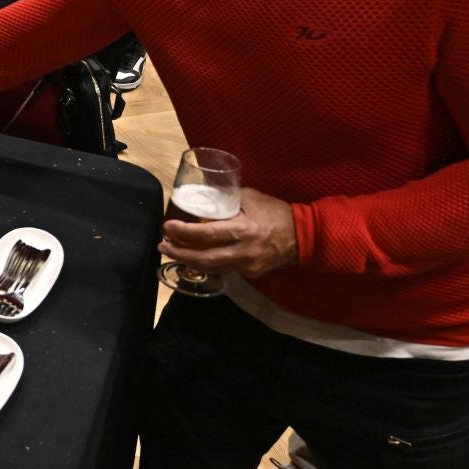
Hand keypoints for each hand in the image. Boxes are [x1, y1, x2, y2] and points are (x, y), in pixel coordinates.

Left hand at [160, 186, 298, 279]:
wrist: (305, 237)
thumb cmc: (277, 213)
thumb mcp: (252, 198)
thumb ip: (228, 198)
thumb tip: (205, 194)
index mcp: (243, 230)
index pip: (206, 235)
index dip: (183, 232)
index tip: (167, 227)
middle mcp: (244, 251)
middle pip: (204, 258)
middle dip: (179, 253)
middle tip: (162, 245)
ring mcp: (247, 266)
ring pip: (212, 268)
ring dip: (189, 261)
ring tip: (172, 252)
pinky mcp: (251, 274)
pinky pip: (224, 271)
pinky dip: (207, 266)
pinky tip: (194, 259)